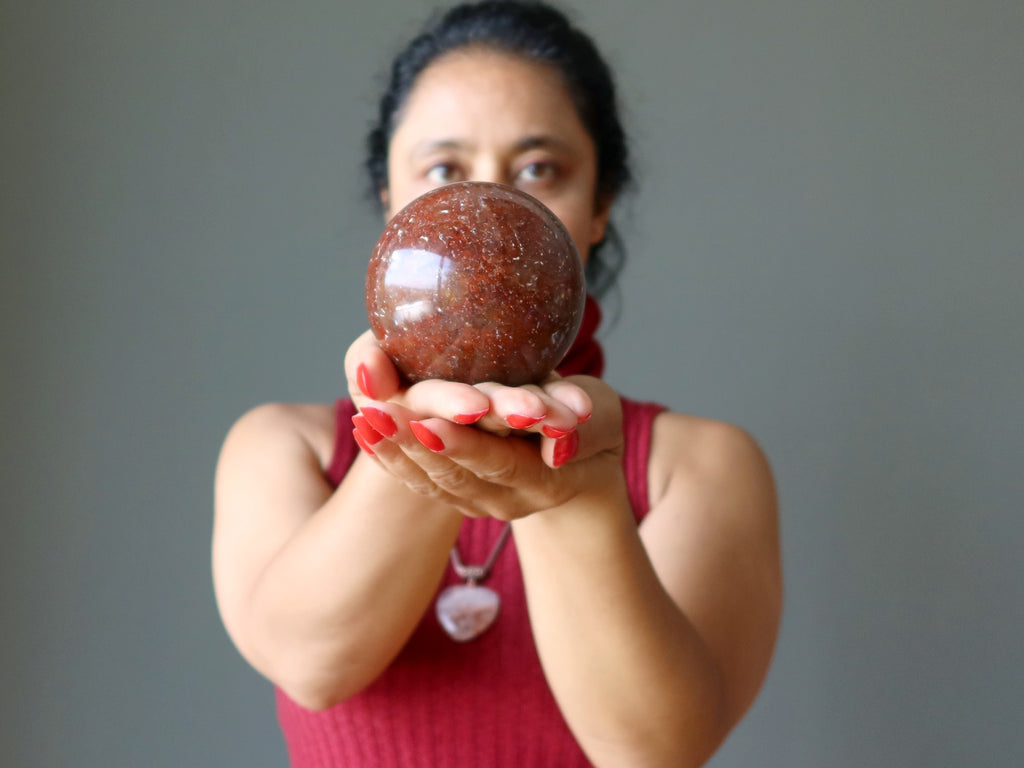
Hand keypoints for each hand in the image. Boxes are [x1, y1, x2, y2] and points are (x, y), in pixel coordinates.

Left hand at [342, 330, 623, 519]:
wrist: (580, 466)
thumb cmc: (592, 424)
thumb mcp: (601, 417)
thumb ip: (588, 427)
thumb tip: (563, 441)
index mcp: (544, 479)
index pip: (500, 462)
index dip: (464, 445)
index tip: (429, 423)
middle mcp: (506, 498)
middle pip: (455, 474)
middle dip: (412, 444)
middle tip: (377, 413)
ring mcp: (478, 501)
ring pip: (431, 481)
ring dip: (393, 450)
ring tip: (363, 417)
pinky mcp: (458, 495)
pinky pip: (420, 481)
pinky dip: (391, 457)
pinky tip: (364, 429)